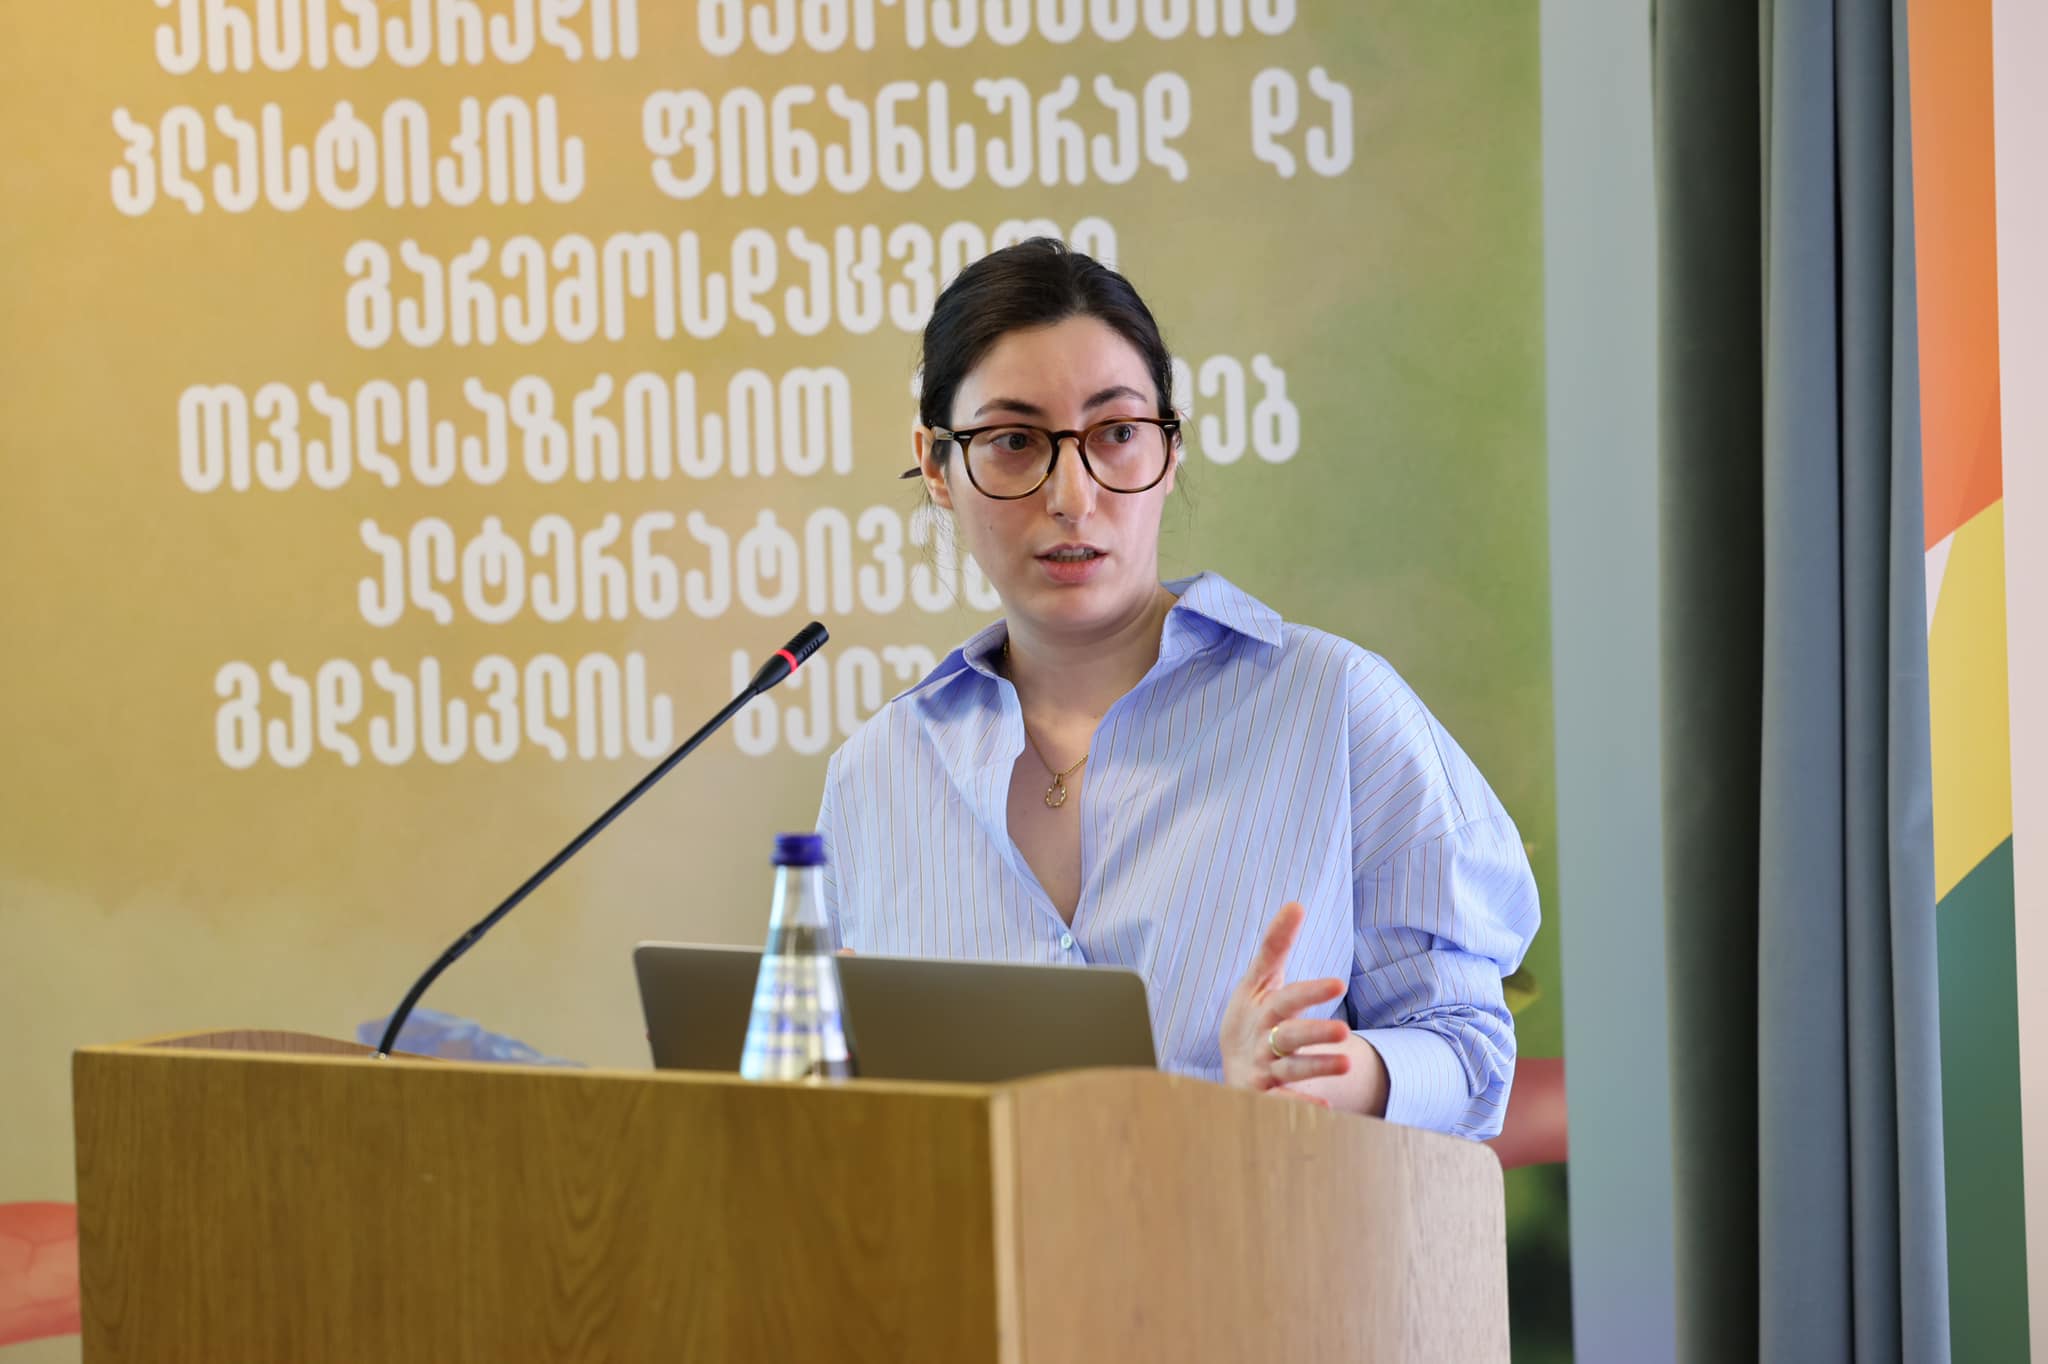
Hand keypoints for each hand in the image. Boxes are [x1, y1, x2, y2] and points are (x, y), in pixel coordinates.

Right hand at [1219, 902, 1351, 1097]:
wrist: (1233, 1064)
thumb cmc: (1253, 1016)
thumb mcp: (1260, 981)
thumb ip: (1277, 945)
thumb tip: (1296, 904)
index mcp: (1263, 1009)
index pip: (1287, 998)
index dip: (1310, 992)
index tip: (1339, 984)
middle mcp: (1262, 1040)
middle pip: (1288, 1036)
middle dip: (1314, 1034)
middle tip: (1344, 1031)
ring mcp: (1264, 1070)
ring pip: (1291, 1069)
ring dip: (1317, 1068)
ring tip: (1348, 1064)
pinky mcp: (1265, 1096)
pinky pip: (1282, 1102)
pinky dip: (1299, 1105)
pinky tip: (1326, 1109)